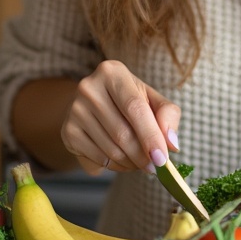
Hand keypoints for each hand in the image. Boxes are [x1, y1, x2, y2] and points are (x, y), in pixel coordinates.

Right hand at [60, 60, 180, 175]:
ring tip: (141, 162)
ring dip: (132, 163)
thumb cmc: (130, 101)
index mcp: (112, 72)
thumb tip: (172, 144)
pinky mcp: (68, 132)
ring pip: (111, 149)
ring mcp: (75, 110)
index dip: (150, 135)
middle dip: (143, 156)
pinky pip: (98, 158)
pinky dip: (116, 166)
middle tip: (156, 167)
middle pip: (122, 132)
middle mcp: (89, 88)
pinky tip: (123, 161)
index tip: (162, 159)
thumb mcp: (152, 100)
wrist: (96, 105)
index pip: (134, 107)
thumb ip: (168, 116)